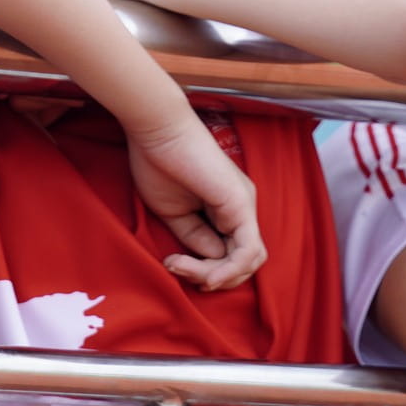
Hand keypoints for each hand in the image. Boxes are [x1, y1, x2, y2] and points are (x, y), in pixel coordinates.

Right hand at [126, 114, 265, 290]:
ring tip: (183, 268)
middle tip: (178, 268)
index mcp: (225, 209)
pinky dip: (228, 269)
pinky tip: (204, 274)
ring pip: (249, 260)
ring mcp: (244, 206)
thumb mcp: (172, 212)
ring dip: (218, 276)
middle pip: (243, 261)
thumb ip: (194, 236)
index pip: (229, 253)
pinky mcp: (241, 205)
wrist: (156, 129)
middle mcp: (241, 208)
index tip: (172, 264)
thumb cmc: (156, 162)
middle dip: (213, 276)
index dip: (204, 269)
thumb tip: (213, 261)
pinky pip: (248, 251)